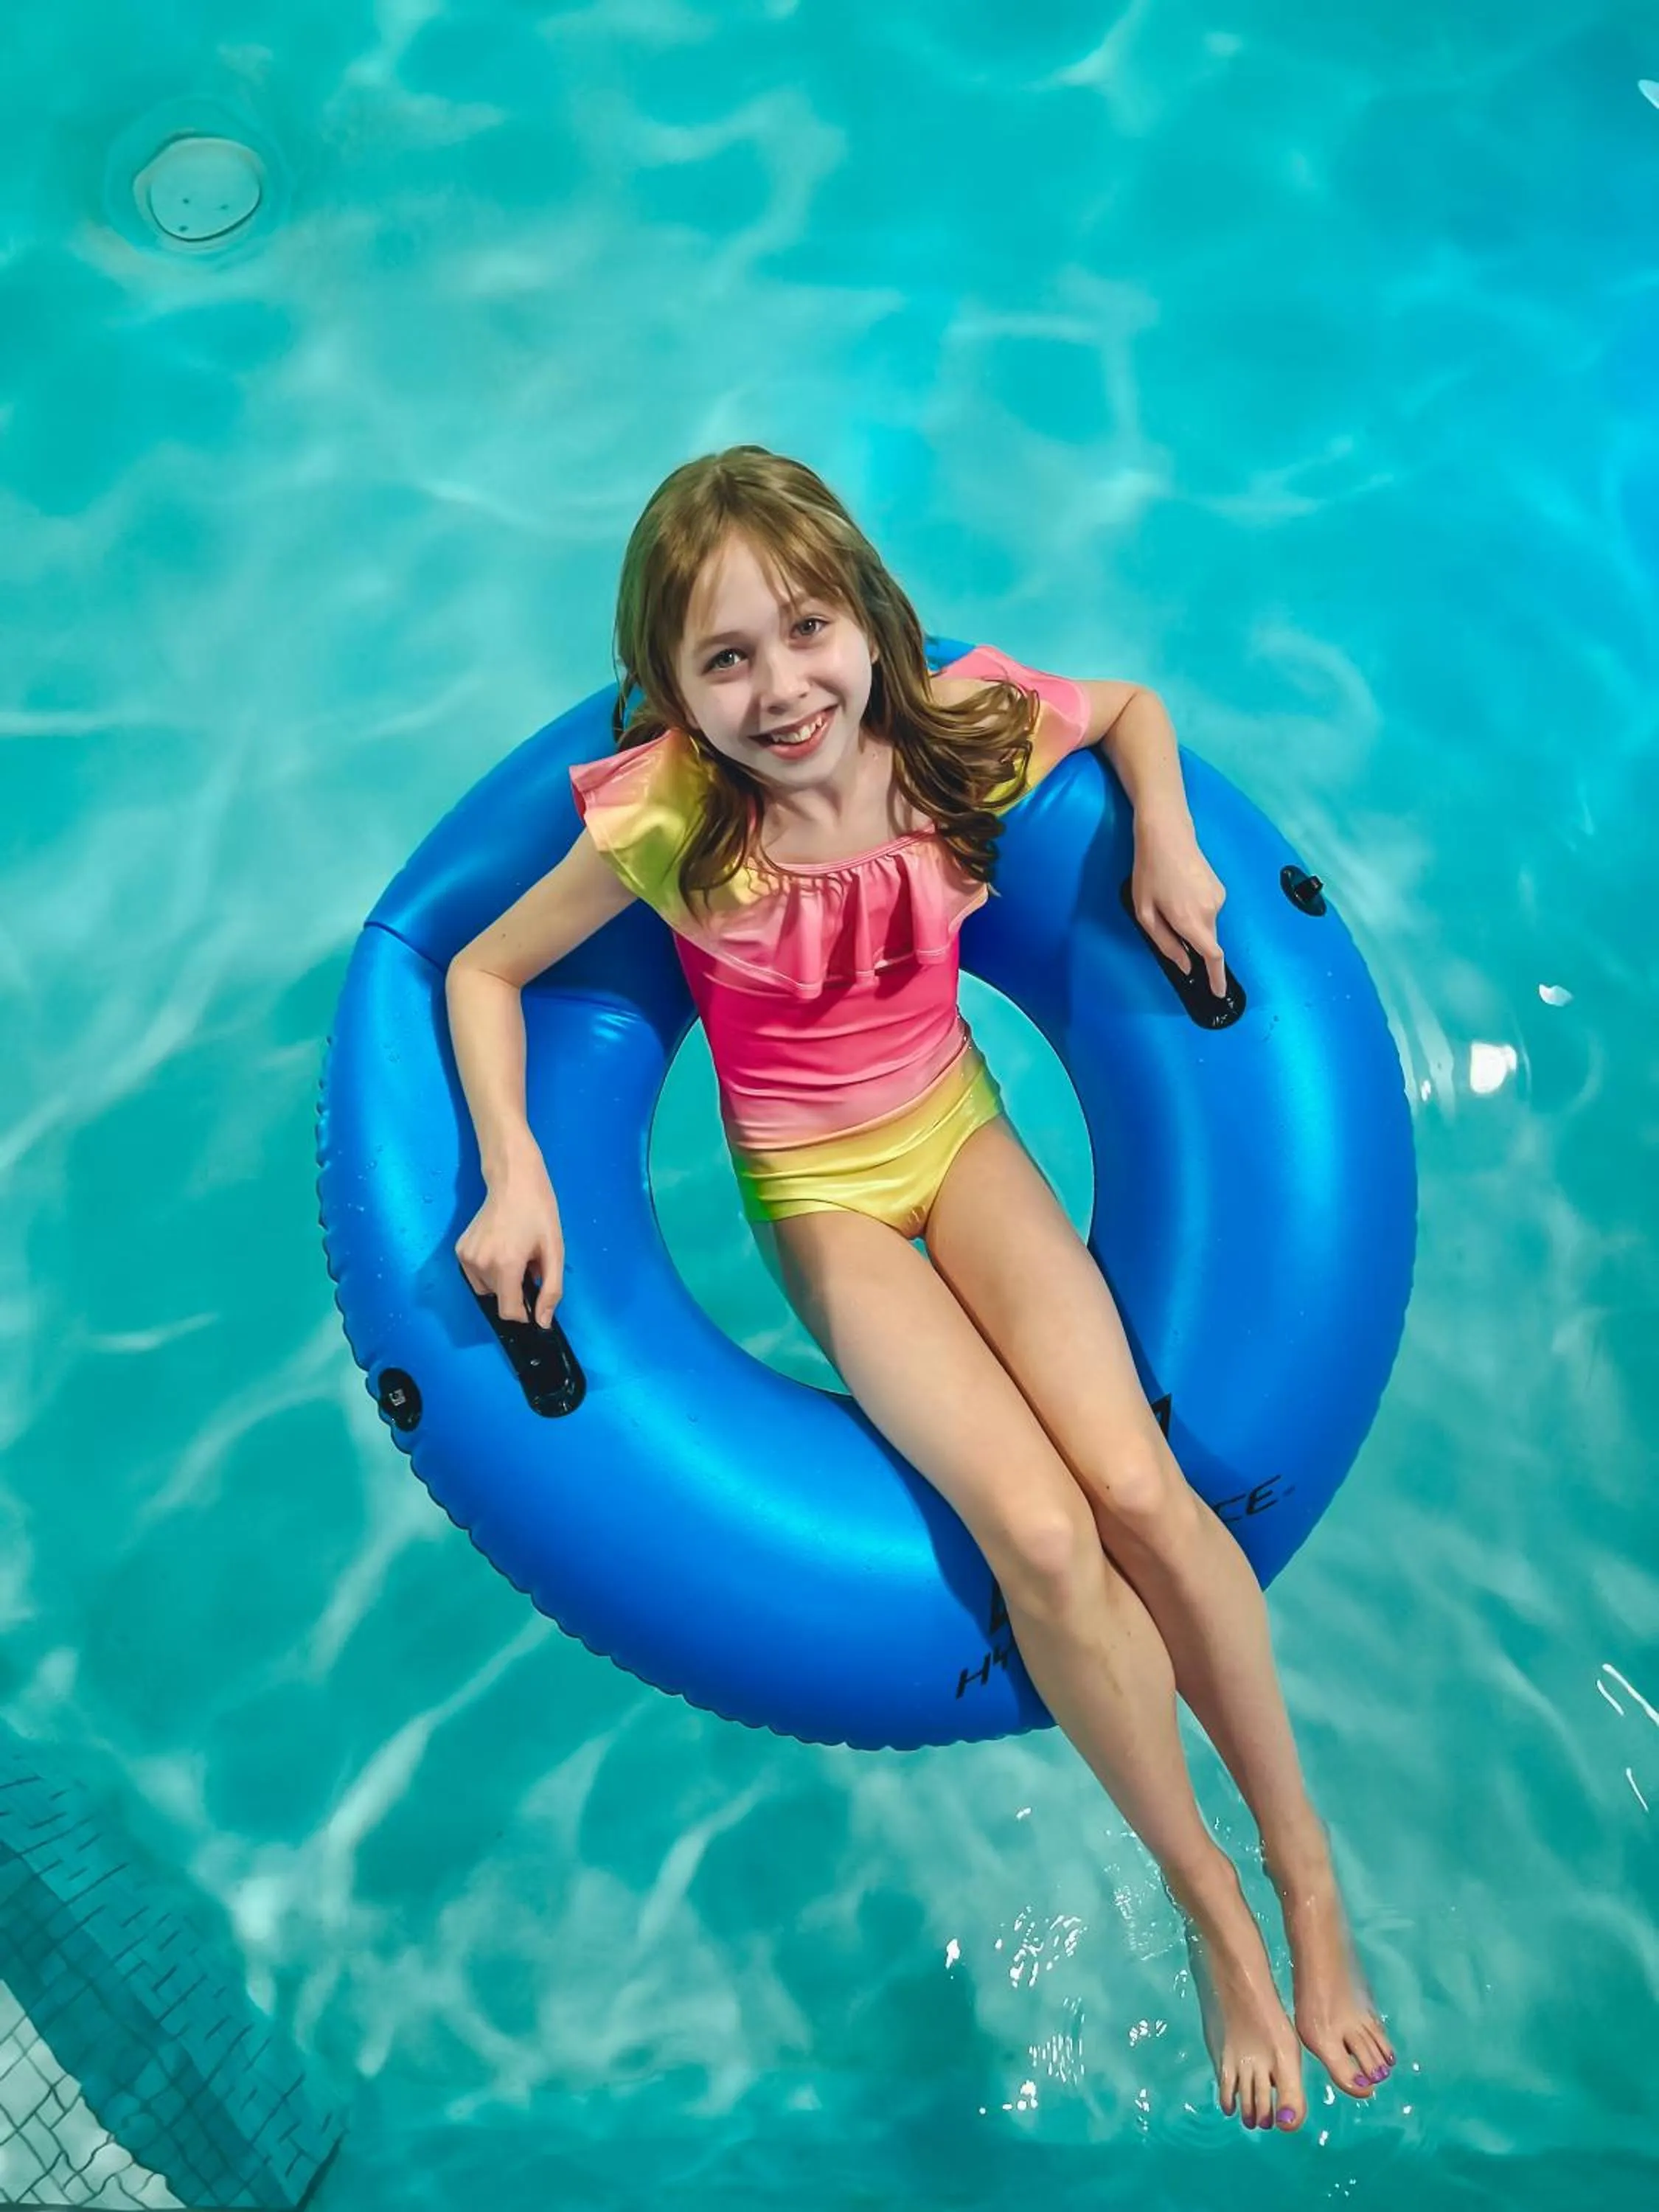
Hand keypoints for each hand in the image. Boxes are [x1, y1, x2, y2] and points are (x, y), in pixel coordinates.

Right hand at [455, 1165, 564, 1326]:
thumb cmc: (539, 1213)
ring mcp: (466, 1257)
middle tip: (528, 1262)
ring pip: (486, 1289)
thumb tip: (542, 1322)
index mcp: (505, 1265)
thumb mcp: (554, 1251)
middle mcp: (480, 1264)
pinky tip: (500, 1249)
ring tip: (514, 1254)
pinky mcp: (460, 1250)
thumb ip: (551, 1290)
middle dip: (516, 1289)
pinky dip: (488, 1271)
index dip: (525, 1313)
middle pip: (499, 1299)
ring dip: (502, 1282)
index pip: (509, 1312)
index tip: (534, 1300)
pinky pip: (475, 1276)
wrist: (513, 1181)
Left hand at [1129, 818, 1227, 997]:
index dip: (1216, 977)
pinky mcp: (1220, 889)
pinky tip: (1179, 890)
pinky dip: (1195, 910)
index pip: (1212, 956)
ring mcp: (1219, 898)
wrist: (1167, 834)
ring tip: (1167, 897)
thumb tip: (1186, 965)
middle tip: (1164, 918)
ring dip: (1190, 923)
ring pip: (1206, 925)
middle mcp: (1211, 911)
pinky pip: (1208, 910)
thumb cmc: (1149, 872)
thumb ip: (1166, 944)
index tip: (1219, 993)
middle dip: (1190, 942)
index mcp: (1191, 920)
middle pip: (1206, 940)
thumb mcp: (1146, 912)